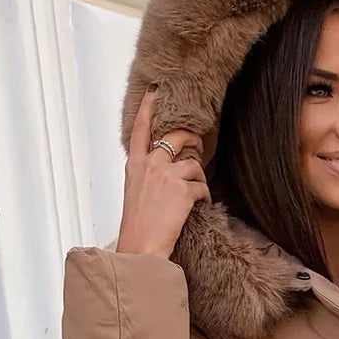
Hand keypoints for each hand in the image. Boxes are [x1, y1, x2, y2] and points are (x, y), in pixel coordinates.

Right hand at [115, 87, 210, 256]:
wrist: (141, 246)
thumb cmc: (137, 226)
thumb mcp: (134, 193)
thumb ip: (146, 175)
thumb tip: (164, 171)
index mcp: (135, 165)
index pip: (140, 128)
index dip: (149, 107)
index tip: (157, 91)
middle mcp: (150, 164)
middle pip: (175, 137)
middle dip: (191, 139)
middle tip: (198, 145)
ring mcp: (167, 176)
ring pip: (193, 163)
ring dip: (199, 178)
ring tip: (196, 193)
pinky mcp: (183, 190)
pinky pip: (202, 185)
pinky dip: (204, 195)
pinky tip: (200, 204)